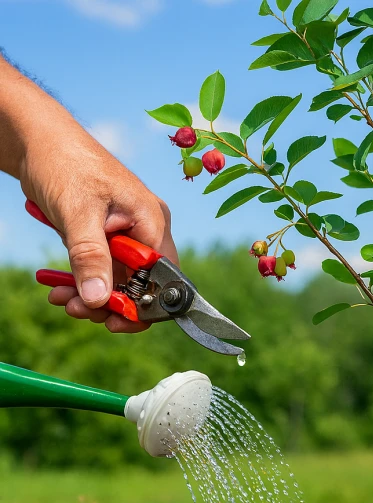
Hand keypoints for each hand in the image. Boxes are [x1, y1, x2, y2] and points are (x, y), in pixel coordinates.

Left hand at [20, 127, 177, 331]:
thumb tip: (100, 300)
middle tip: (76, 309)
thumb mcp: (76, 214)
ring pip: (119, 280)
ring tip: (60, 299)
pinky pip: (102, 269)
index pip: (163, 276)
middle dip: (110, 302)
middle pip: (142, 283)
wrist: (38, 140)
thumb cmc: (63, 164)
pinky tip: (59, 288)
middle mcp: (147, 229)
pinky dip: (83, 281)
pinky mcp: (107, 235)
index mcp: (152, 221)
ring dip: (91, 295)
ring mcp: (127, 233)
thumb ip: (90, 257)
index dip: (143, 304)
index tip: (112, 320)